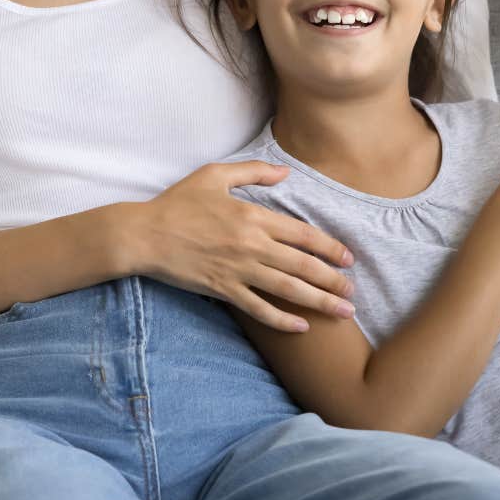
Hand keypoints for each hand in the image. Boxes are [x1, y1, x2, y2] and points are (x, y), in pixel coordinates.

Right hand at [131, 162, 355, 332]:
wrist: (145, 234)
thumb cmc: (178, 202)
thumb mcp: (215, 175)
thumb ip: (253, 171)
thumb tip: (286, 172)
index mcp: (253, 217)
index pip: (302, 234)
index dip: (329, 247)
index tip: (348, 258)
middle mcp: (251, 245)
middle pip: (303, 265)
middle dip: (333, 280)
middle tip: (354, 292)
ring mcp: (238, 271)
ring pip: (288, 289)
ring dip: (319, 302)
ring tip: (343, 313)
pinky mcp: (223, 290)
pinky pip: (258, 309)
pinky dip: (281, 320)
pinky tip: (301, 327)